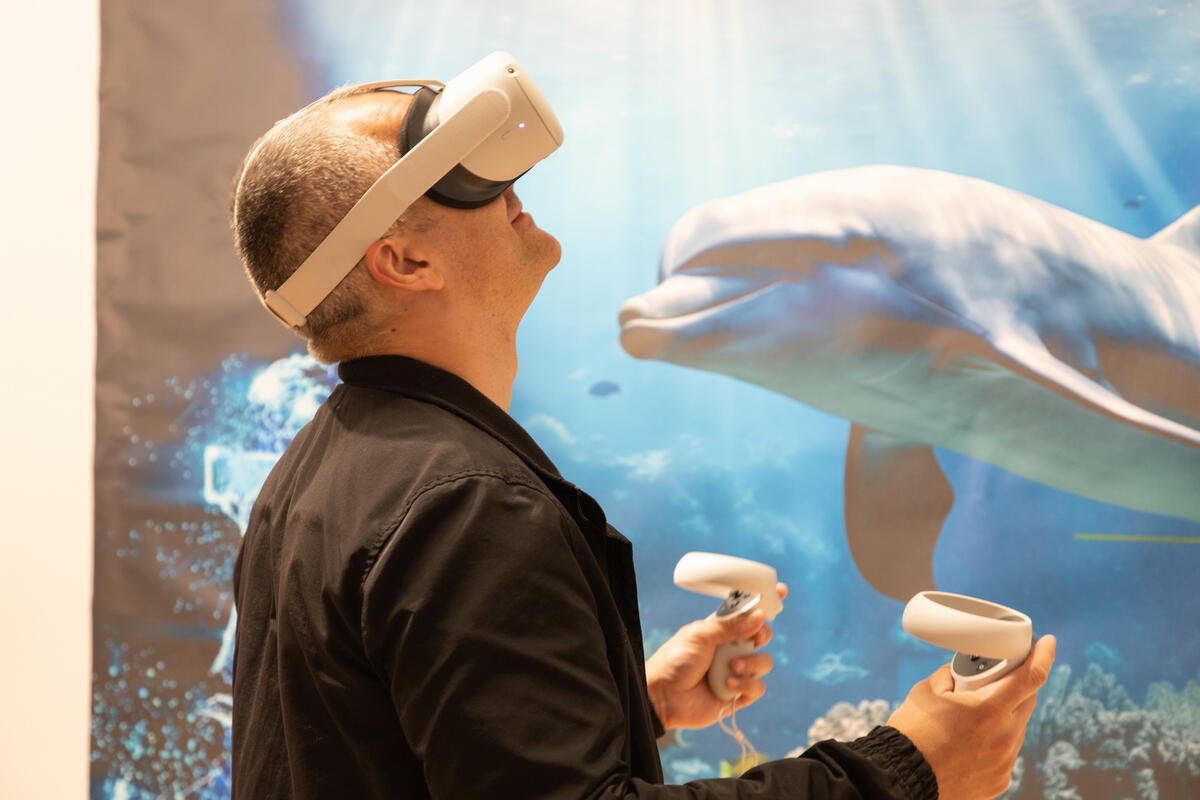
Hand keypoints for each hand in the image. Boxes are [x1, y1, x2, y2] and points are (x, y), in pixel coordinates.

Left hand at [645, 583, 786, 730]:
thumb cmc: (676, 660)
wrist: (663, 696)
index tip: (781, 591)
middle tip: (754, 638)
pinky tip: (728, 686)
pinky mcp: (738, 694)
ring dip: (751, 664)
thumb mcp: (700, 635)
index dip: (765, 602)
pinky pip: (758, 687)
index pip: (747, 612)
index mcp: (722, 629)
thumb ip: (730, 626)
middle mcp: (732, 648)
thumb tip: (760, 615)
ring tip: (731, 666)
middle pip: (763, 635)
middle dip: (764, 634)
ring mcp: (737, 671)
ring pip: (765, 662)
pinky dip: (747, 685)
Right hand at [887, 634, 1056, 799]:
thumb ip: (952, 676)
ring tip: (969, 721)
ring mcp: (1005, 762)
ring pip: (1015, 728)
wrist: (903, 776)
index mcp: (989, 709)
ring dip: (1002, 717)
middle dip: (1015, 687)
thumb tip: (962, 673)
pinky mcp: (999, 781)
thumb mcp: (927, 690)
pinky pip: (1005, 754)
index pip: (1031, 677)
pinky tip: (967, 744)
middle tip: (990, 683)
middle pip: (1027, 701)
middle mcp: (1005, 737)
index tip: (1048, 643)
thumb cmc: (913, 733)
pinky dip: (993, 743)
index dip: (1044, 656)